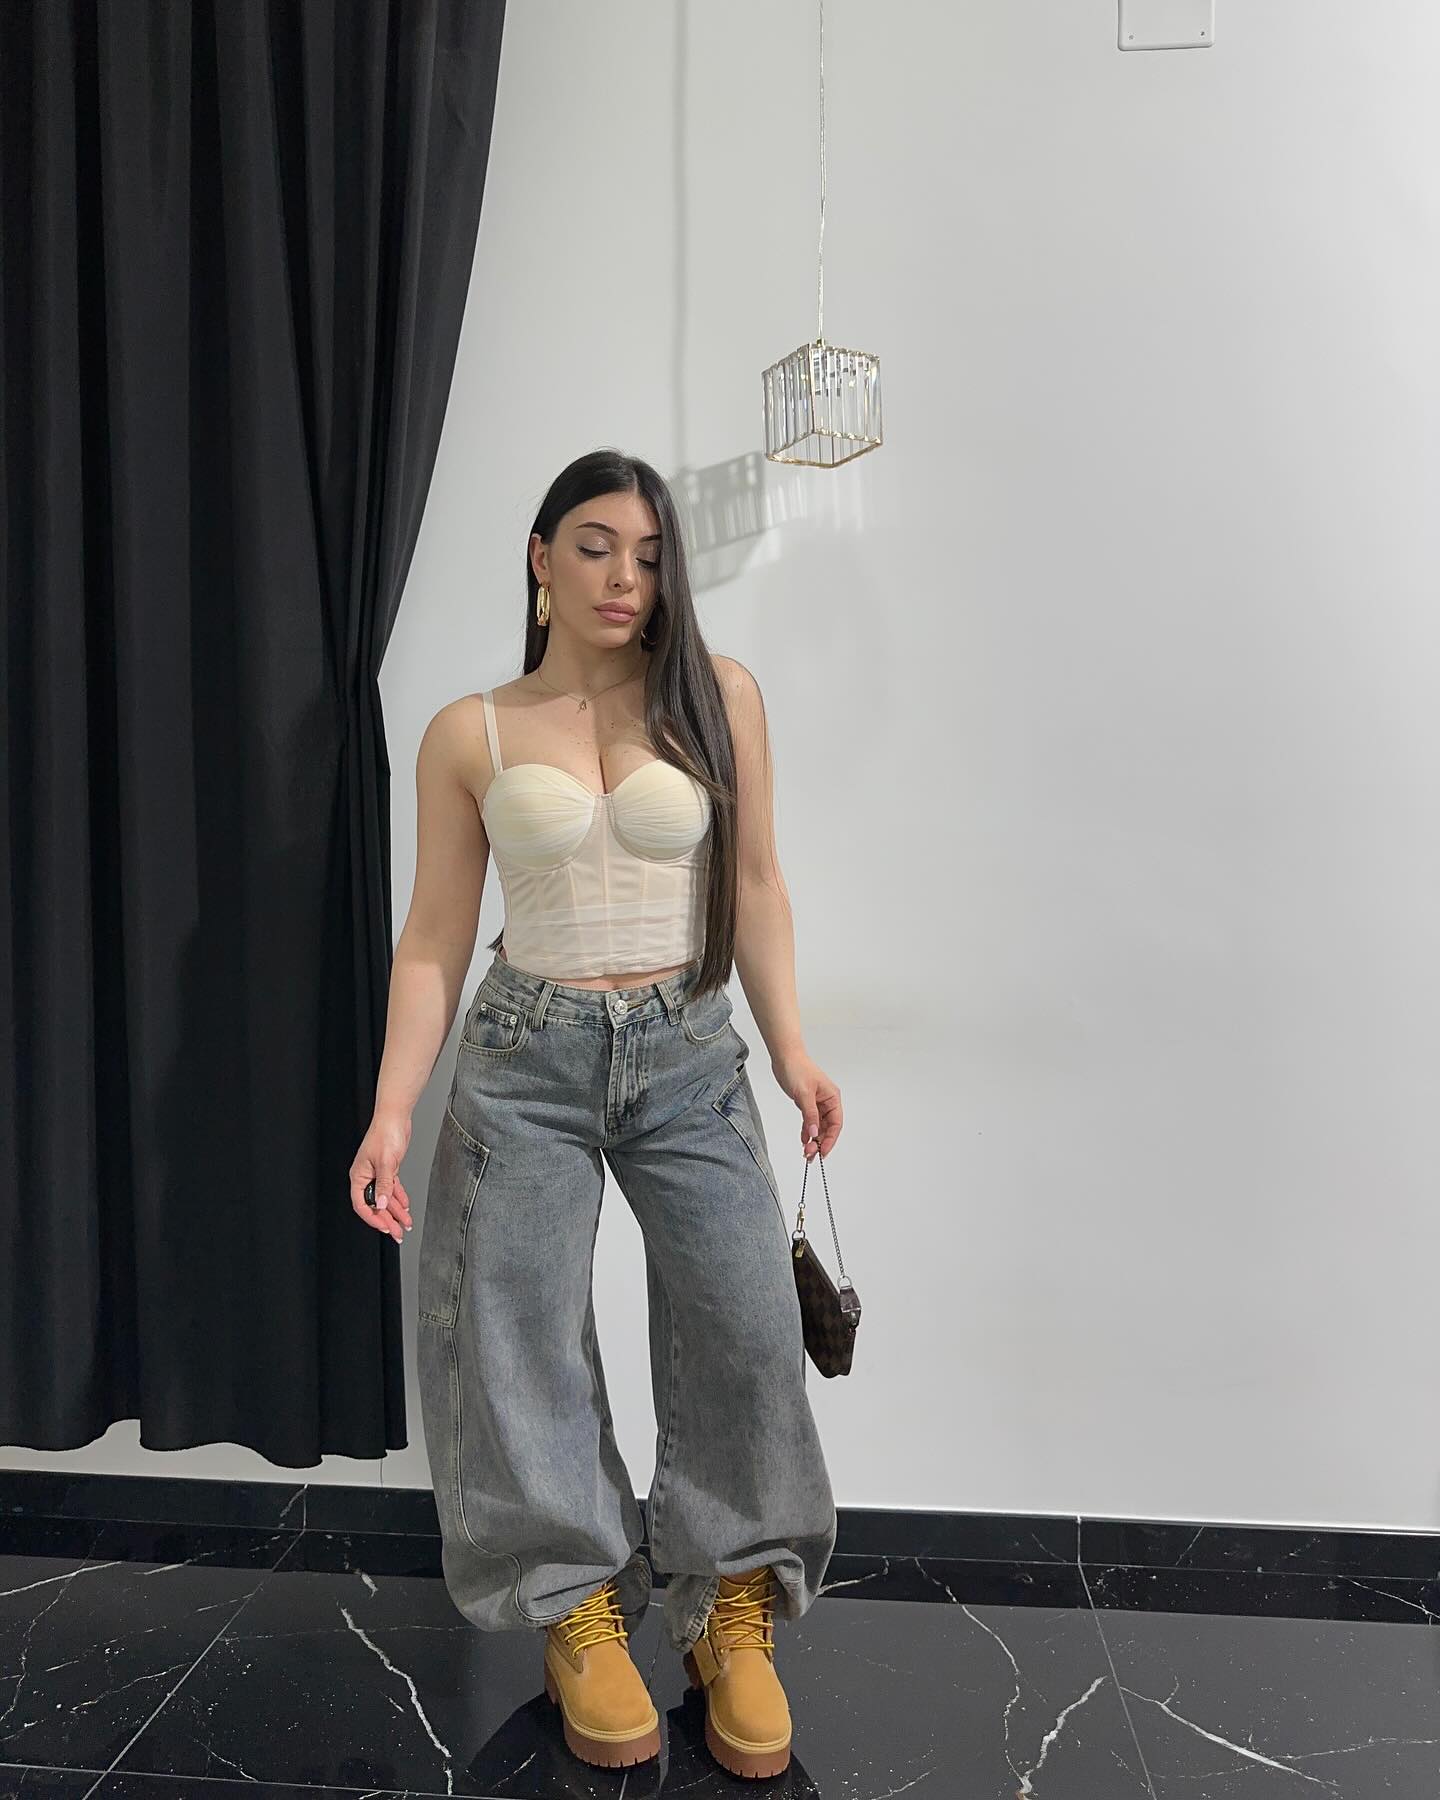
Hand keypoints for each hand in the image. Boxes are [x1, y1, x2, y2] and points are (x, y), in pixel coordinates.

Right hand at [350, 1111, 414, 1242]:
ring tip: (406, 1224)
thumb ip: (384, 1185)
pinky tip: (406, 1207)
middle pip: (375, 1204)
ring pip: (385, 1198)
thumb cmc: (385, 1134)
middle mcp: (366, 1177)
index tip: (386, 1227)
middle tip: (398, 1233)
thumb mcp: (386, 1162)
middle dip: (388, 1219)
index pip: (361, 1204)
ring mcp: (377, 1174)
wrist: (395, 1117)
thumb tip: (381, 1204)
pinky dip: (399, 1198)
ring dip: (396, 1211)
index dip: (373, 1218)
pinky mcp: (388, 1169)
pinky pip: (392, 1189)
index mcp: (359, 1176)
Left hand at [771, 1048, 842, 1158]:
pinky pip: (809, 1121)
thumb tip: (814, 1133)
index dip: (830, 1139)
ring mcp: (817, 1103)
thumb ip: (810, 1115)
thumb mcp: (804, 1094)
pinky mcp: (806, 1103)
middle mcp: (827, 1102)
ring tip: (806, 1152)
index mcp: (832, 1098)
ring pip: (818, 1126)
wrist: (785, 1057)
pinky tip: (803, 1140)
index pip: (836, 1123)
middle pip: (828, 1127)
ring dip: (813, 1139)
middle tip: (810, 1155)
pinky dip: (806, 1131)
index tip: (822, 1152)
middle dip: (820, 1142)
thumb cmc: (797, 1069)